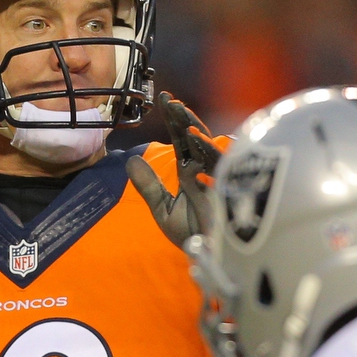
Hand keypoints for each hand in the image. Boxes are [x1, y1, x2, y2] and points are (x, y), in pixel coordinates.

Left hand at [128, 91, 221, 245]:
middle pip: (192, 137)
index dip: (173, 120)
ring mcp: (216, 177)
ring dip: (191, 126)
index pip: (180, 141)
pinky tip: (193, 137)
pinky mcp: (227, 187)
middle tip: (167, 98)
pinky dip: (207, 150)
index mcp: (189, 172)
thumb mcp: (163, 209)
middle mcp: (203, 170)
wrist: (210, 258)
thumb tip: (130, 160)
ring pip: (206, 145)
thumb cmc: (192, 236)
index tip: (163, 99)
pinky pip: (218, 164)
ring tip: (177, 109)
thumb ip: (148, 185)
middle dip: (181, 117)